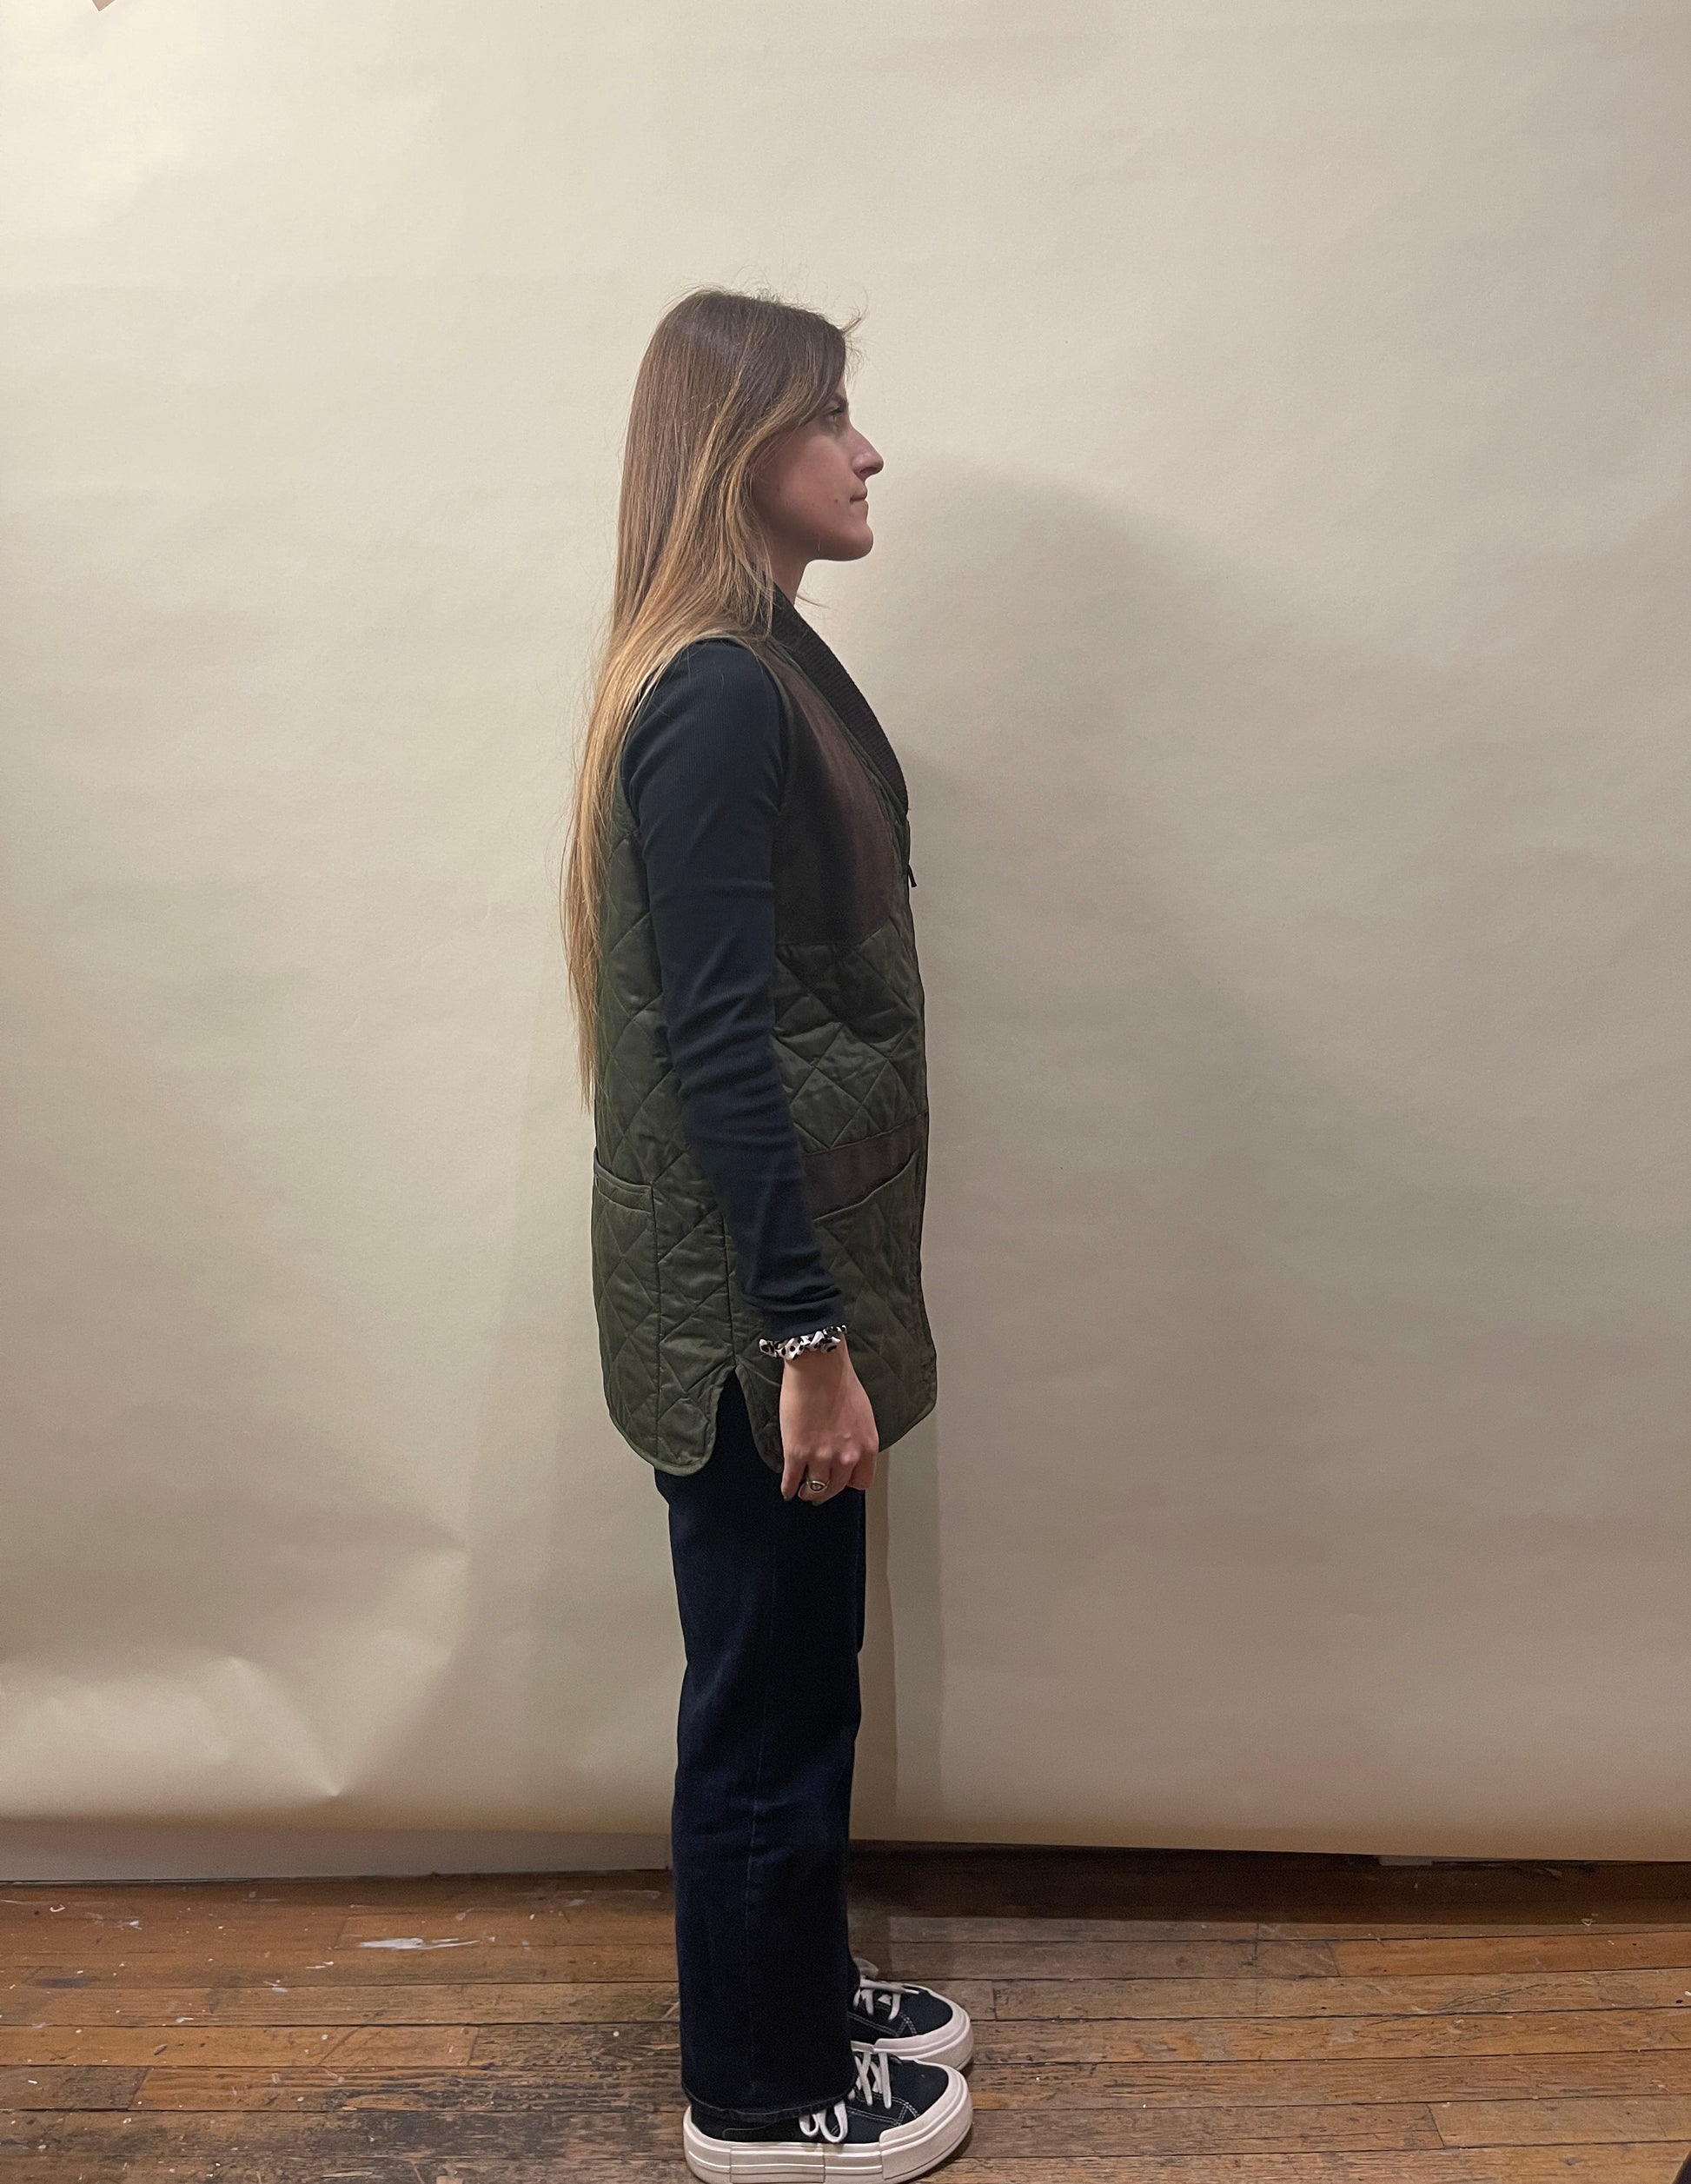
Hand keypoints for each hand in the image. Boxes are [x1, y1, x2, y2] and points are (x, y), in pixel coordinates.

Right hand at [777, 1339, 878, 1502]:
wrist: (818, 1366)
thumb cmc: (839, 1381)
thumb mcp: (862, 1414)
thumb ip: (857, 1437)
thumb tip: (847, 1447)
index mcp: (866, 1446)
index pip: (862, 1481)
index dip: (849, 1482)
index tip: (842, 1481)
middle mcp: (847, 1457)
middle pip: (837, 1488)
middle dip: (827, 1490)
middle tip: (820, 1489)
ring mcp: (821, 1458)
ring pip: (815, 1489)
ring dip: (808, 1491)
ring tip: (803, 1490)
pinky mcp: (796, 1454)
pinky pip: (791, 1480)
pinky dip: (788, 1487)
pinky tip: (787, 1489)